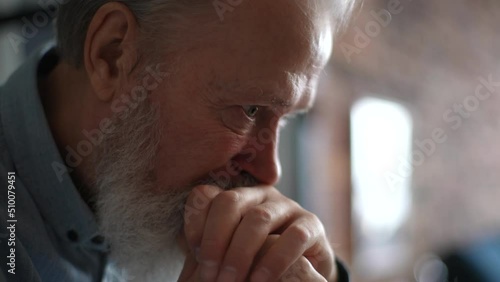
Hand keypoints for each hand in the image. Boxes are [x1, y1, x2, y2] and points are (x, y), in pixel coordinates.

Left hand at [180, 185, 336, 281]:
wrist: (301, 273)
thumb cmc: (255, 262)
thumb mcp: (227, 254)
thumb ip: (208, 250)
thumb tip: (189, 259)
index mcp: (233, 198)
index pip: (206, 195)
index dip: (195, 222)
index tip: (193, 255)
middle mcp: (258, 195)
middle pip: (229, 202)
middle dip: (215, 240)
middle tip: (209, 275)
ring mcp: (287, 206)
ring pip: (259, 218)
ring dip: (240, 253)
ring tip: (230, 281)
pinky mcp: (311, 224)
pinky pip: (294, 236)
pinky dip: (274, 261)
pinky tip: (260, 281)